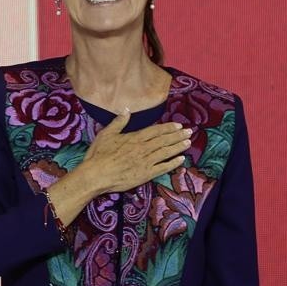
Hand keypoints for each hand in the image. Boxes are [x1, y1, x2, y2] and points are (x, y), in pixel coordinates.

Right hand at [45, 114, 192, 227]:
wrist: (96, 175)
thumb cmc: (99, 154)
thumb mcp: (106, 134)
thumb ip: (119, 122)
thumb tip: (127, 110)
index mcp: (135, 138)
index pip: (156, 131)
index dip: (168, 128)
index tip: (178, 125)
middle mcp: (143, 148)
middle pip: (164, 140)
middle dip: (178, 135)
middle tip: (189, 132)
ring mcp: (146, 161)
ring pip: (166, 152)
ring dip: (178, 147)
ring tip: (188, 142)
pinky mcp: (146, 174)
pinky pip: (163, 168)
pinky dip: (173, 163)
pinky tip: (181, 159)